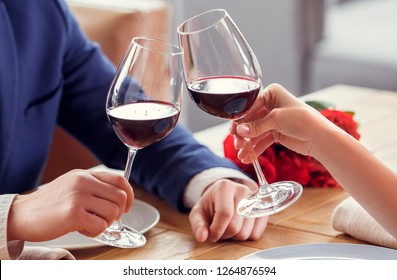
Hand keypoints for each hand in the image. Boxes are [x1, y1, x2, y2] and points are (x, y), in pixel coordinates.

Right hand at [7, 169, 133, 241]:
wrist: (22, 214)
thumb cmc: (50, 204)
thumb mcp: (72, 185)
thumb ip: (94, 186)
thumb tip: (121, 197)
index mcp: (85, 174)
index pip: (120, 179)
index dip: (129, 194)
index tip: (127, 206)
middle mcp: (83, 182)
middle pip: (120, 197)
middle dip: (117, 213)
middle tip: (103, 219)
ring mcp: (78, 196)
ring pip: (113, 212)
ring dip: (105, 223)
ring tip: (88, 223)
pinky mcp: (73, 214)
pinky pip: (101, 226)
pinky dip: (95, 231)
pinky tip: (81, 228)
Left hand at [189, 179, 267, 242]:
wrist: (224, 197)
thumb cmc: (210, 205)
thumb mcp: (199, 212)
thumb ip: (198, 225)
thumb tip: (202, 237)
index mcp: (225, 187)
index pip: (225, 213)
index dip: (216, 230)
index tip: (210, 235)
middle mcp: (243, 191)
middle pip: (235, 226)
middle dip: (224, 234)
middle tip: (218, 229)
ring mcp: (256, 201)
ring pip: (246, 233)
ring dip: (234, 236)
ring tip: (228, 227)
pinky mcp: (263, 211)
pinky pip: (255, 234)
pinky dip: (245, 236)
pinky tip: (239, 227)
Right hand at [231, 83, 331, 161]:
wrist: (320, 137)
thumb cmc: (302, 120)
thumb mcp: (277, 119)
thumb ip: (257, 126)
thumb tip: (239, 130)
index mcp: (271, 93)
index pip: (250, 106)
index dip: (240, 120)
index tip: (233, 131)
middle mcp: (271, 104)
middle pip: (250, 120)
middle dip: (243, 134)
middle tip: (237, 145)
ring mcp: (272, 119)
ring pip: (255, 132)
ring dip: (247, 144)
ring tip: (241, 154)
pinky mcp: (275, 132)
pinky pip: (261, 140)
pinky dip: (255, 149)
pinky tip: (248, 157)